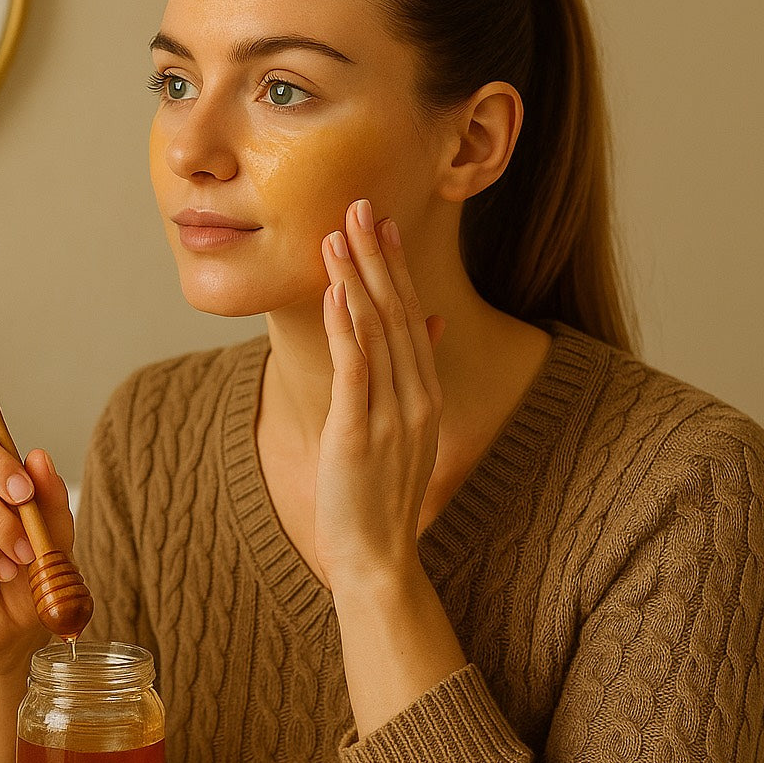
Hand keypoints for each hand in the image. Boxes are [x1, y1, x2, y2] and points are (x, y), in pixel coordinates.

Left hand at [315, 198, 444, 591]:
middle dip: (375, 256)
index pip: (409, 314)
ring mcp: (391, 415)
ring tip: (337, 233)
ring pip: (376, 331)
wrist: (378, 558)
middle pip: (396, 311)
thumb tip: (428, 319)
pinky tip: (335, 291)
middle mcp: (414, 396)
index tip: (380, 221)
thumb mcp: (405, 427)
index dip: (394, 265)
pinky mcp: (361, 434)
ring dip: (355, 277)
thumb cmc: (380, 494)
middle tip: (359, 205)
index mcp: (424, 392)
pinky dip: (346, 327)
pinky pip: (355, 369)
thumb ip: (414, 372)